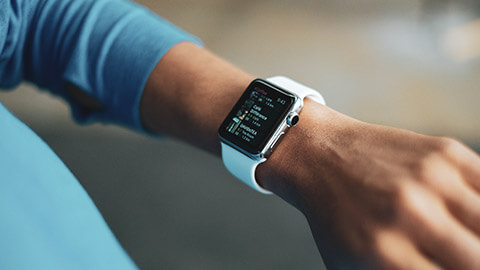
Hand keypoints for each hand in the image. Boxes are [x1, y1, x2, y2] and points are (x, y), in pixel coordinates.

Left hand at [258, 102, 479, 269]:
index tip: (446, 264)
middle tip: (455, 253)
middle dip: (468, 260)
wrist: (318, 154)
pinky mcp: (446, 152)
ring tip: (461, 234)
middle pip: (476, 260)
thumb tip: (436, 269)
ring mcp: (432, 179)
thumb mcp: (350, 265)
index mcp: (387, 255)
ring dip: (476, 233)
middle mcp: (412, 216)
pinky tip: (465, 212)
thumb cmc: (335, 217)